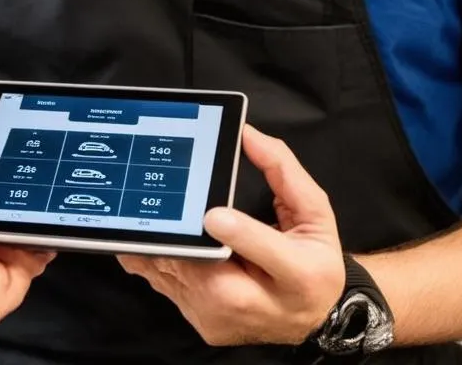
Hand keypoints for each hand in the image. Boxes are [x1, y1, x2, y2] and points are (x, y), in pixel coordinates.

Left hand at [119, 125, 344, 346]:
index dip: (239, 233)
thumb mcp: (315, 213)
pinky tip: (147, 233)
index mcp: (300, 275)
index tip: (212, 214)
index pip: (267, 252)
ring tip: (146, 212)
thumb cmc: (312, 260)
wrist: (311, 317)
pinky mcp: (204, 325)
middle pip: (211, 275)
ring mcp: (229, 321)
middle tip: (162, 204)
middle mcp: (261, 306)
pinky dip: (155, 258)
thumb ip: (284, 171)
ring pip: (180, 280)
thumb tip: (248, 135)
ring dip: (162, 244)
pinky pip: (168, 287)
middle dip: (183, 240)